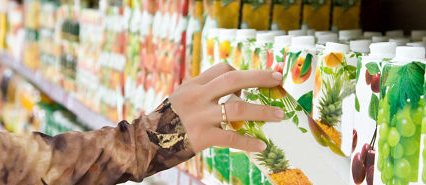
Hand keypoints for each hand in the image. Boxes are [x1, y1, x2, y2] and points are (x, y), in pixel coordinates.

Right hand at [169, 63, 284, 152]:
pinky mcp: (201, 137)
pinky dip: (248, 142)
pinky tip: (261, 145)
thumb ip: (204, 91)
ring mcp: (200, 117)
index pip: (223, 68)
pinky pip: (231, 138)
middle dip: (259, 78)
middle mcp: (197, 97)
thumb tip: (234, 90)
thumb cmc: (168, 121)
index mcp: (194, 84)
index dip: (242, 72)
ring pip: (237, 109)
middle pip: (233, 80)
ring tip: (280, 115)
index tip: (258, 80)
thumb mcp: (183, 98)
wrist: (145, 143)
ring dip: (262, 111)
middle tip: (278, 79)